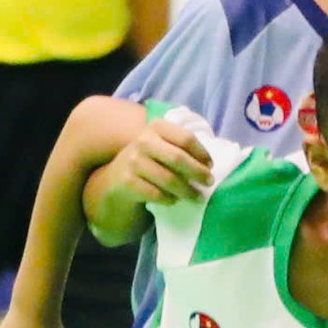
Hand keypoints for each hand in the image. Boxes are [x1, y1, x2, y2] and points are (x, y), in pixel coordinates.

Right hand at [98, 110, 214, 212]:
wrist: (117, 177)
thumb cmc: (150, 159)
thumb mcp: (162, 144)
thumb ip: (181, 147)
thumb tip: (208, 165)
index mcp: (156, 127)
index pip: (186, 138)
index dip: (202, 153)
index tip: (210, 165)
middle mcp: (143, 140)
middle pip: (178, 158)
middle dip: (198, 173)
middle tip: (210, 182)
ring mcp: (133, 161)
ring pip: (169, 179)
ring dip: (187, 191)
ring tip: (197, 197)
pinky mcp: (128, 181)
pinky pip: (157, 194)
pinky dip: (170, 199)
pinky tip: (174, 200)